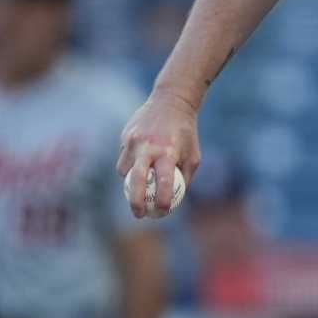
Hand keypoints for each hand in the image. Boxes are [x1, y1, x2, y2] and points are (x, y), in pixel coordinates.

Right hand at [117, 88, 202, 219]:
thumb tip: (175, 202)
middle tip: (139, 215)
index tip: (161, 212)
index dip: (162, 200)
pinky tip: (140, 160)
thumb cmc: (186, 134)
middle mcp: (149, 146)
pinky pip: (123, 158)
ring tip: (142, 181)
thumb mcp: (193, 156)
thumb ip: (184, 178)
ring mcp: (134, 141)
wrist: (171, 102)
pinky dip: (129, 165)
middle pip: (137, 180)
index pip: (164, 181)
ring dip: (131, 181)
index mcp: (169, 152)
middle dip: (135, 201)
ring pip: (125, 171)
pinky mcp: (124, 136)